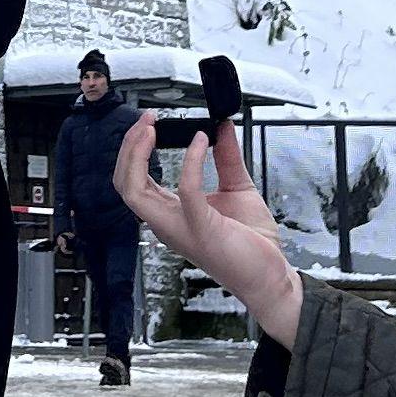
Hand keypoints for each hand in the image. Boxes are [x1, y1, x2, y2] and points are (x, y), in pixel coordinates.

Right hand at [115, 107, 302, 346]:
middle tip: (145, 120)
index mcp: (171, 214)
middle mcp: (167, 223)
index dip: (132, 151)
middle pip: (125, 184)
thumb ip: (226, 158)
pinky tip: (200, 141)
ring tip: (151, 129)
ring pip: (135, 192)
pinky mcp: (202, 230)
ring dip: (137, 155)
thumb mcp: (237, 189)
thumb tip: (222, 127)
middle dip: (127, 148)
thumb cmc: (252, 243)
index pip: (134, 182)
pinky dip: (189, 162)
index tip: (148, 124)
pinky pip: (186, 191)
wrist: (271, 276)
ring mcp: (180, 229)